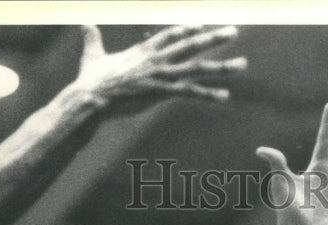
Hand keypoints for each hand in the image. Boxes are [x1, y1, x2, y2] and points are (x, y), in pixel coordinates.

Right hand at [74, 24, 245, 104]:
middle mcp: (156, 59)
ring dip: (221, 66)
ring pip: (197, 67)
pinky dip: (207, 94)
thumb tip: (85, 24)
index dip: (188, 29)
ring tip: (242, 64)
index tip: (203, 25)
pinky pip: (189, 92)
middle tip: (234, 31)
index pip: (172, 34)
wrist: (90, 97)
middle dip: (214, 38)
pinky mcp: (161, 92)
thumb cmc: (90, 80)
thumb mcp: (92, 55)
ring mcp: (160, 75)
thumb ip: (92, 39)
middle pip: (191, 44)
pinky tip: (224, 96)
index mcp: (143, 51)